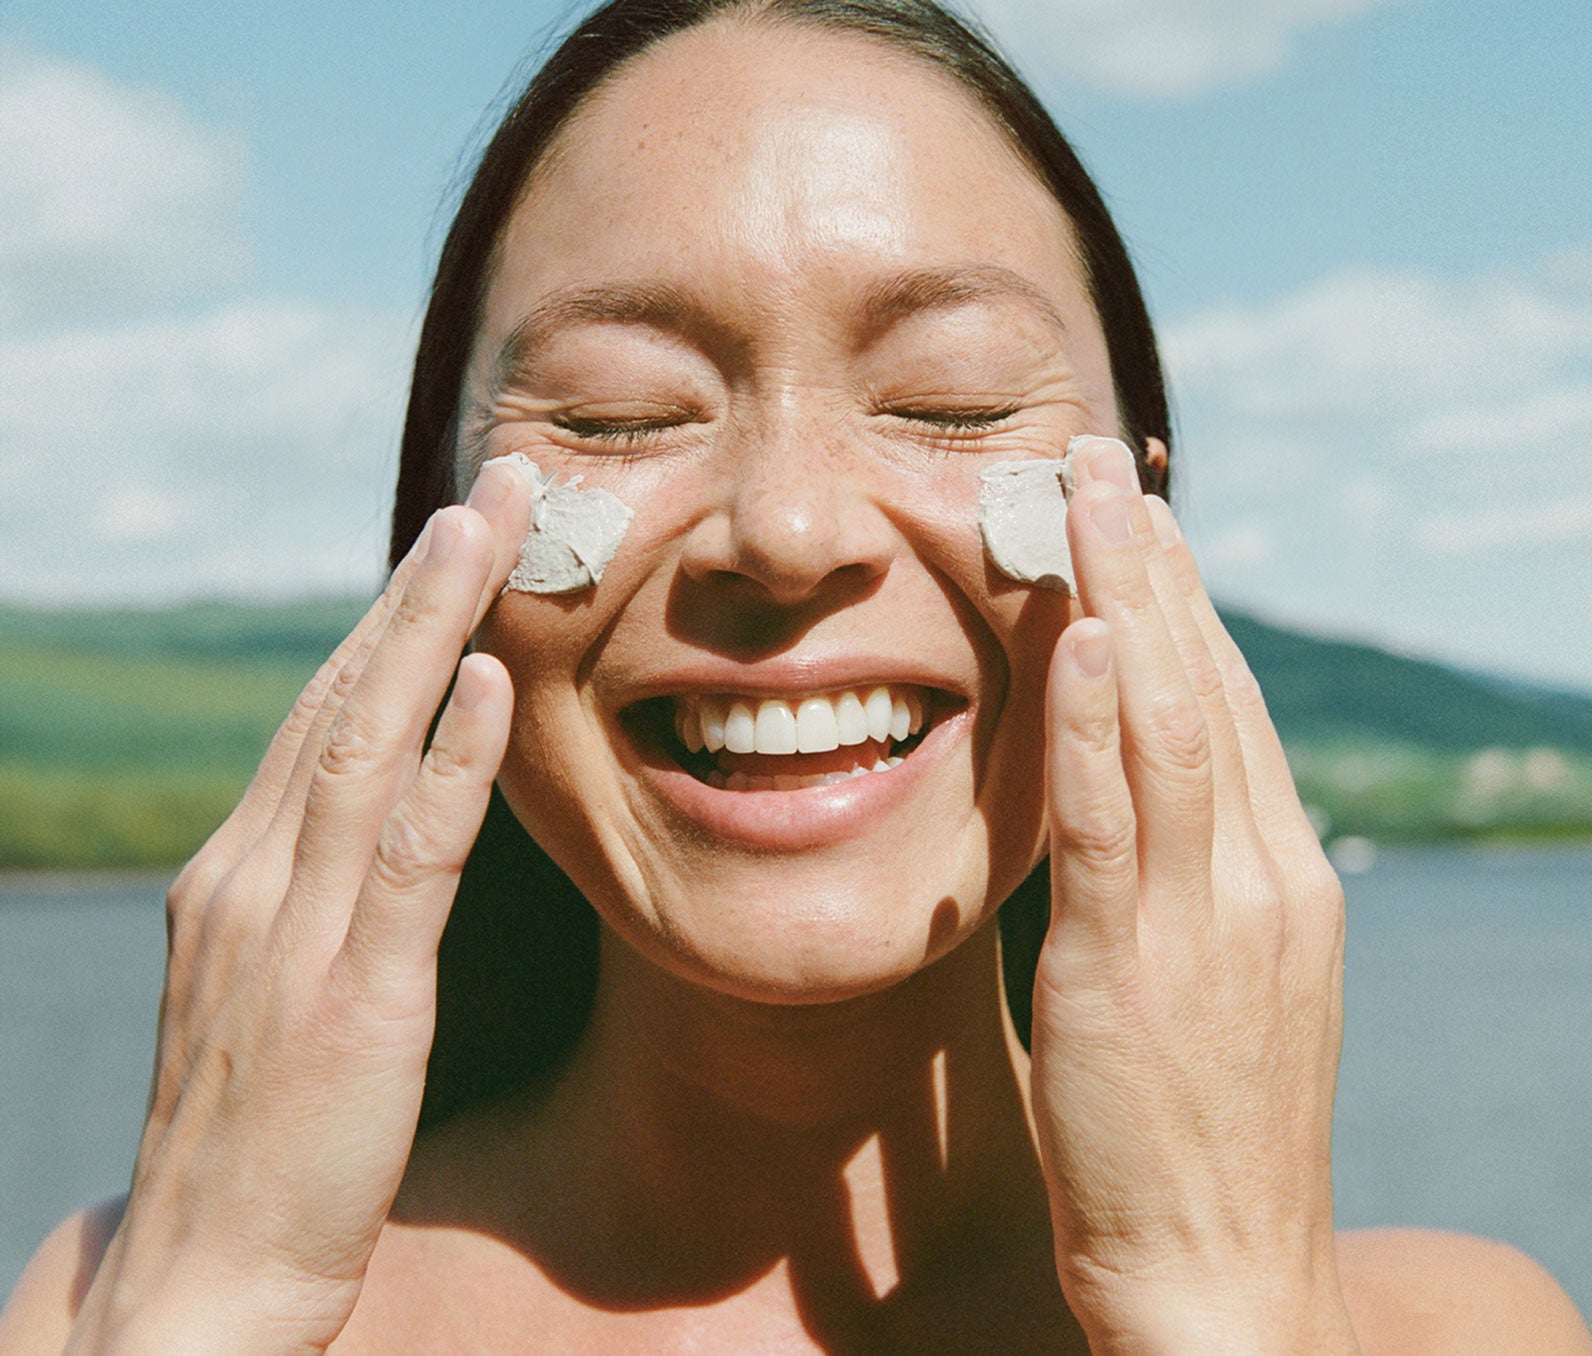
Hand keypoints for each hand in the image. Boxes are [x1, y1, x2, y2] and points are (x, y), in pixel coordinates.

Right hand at [66, 461, 530, 1355]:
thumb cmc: (257, 1139)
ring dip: (434, 626)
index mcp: (240, 874)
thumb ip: (322, 899)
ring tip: (494, 530)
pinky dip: (448, 764)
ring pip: (370, 744)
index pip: (325, 714)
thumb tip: (389, 820)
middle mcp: (253, 879)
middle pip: (346, 697)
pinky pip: (409, 859)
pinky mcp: (352, 1000)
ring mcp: (295, 933)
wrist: (203, 1282)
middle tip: (500, 486)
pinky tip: (487, 685)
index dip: (394, 618)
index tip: (460, 538)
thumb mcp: (279, 989)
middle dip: (424, 584)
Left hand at [1030, 438, 1359, 1354]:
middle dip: (1157, 566)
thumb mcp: (1213, 990)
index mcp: (1280, 880)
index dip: (1185, 605)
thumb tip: (1127, 811)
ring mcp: (1211, 921)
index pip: (1232, 708)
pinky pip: (1120, 822)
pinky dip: (1104, 723)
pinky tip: (1088, 638)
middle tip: (1107, 462)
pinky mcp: (1137, 969)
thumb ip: (1179, 890)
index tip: (1143, 521)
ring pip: (1173, 726)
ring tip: (1092, 498)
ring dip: (1129, 600)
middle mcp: (1264, 879)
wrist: (1224, 1280)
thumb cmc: (1201, 1138)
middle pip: (1210, 688)